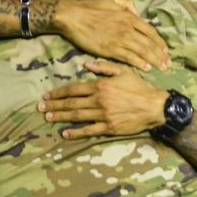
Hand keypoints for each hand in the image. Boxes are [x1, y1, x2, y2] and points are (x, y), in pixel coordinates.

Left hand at [40, 60, 168, 138]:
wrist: (156, 106)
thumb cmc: (140, 88)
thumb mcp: (124, 71)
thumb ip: (104, 67)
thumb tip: (86, 63)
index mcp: (101, 85)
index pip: (74, 89)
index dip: (59, 92)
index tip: (47, 95)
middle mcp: (99, 100)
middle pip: (71, 103)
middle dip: (54, 105)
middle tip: (40, 107)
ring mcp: (103, 115)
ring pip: (77, 116)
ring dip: (60, 117)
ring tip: (48, 117)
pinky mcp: (109, 127)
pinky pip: (89, 130)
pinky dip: (76, 132)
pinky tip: (65, 133)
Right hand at [54, 0, 169, 71]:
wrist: (72, 16)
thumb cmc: (90, 6)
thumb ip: (126, 4)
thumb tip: (136, 11)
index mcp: (129, 16)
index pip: (151, 31)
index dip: (159, 42)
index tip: (165, 50)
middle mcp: (128, 28)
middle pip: (149, 44)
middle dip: (160, 55)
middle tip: (168, 64)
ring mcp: (120, 39)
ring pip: (142, 52)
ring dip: (153, 61)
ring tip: (161, 68)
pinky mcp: (110, 49)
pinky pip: (129, 57)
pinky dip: (139, 63)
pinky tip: (145, 68)